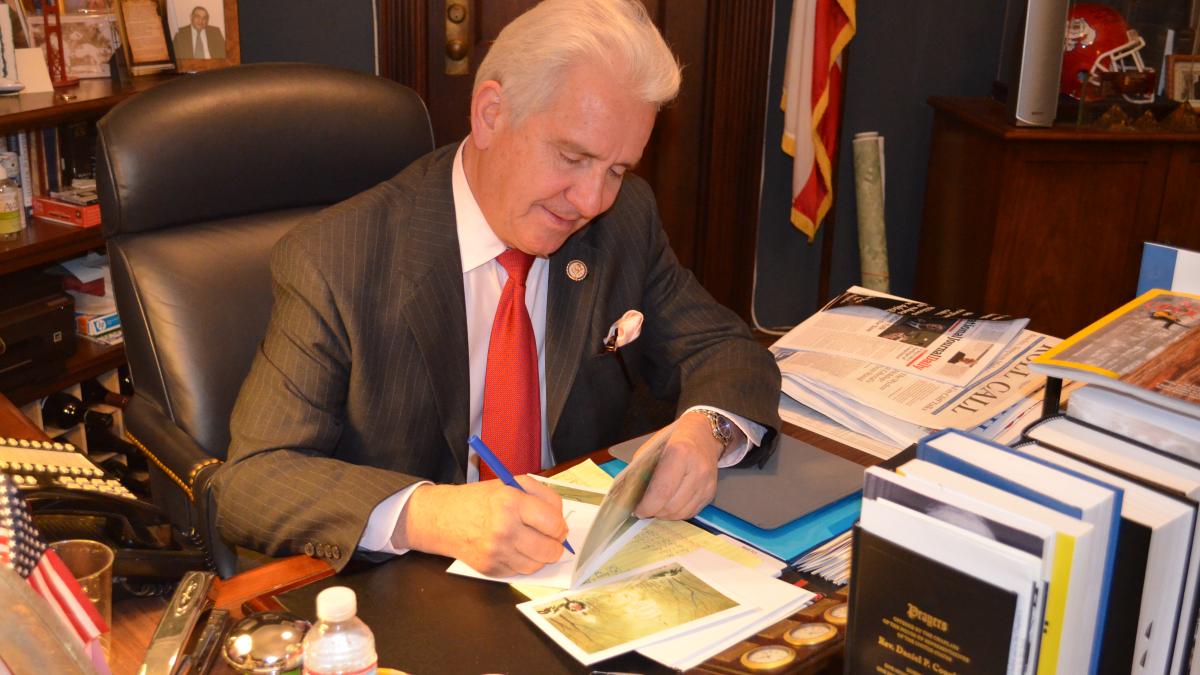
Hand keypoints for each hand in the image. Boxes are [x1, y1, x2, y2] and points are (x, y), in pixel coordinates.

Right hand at [396, 476, 566, 575]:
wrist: (443, 518)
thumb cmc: (481, 499)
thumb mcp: (512, 483)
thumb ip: (543, 496)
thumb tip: (562, 521)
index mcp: (511, 502)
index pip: (554, 524)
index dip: (560, 526)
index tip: (557, 526)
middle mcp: (504, 529)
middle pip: (549, 549)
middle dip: (555, 545)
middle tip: (550, 538)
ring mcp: (496, 552)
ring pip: (537, 565)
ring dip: (539, 556)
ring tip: (530, 542)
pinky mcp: (490, 569)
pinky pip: (520, 572)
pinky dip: (521, 562)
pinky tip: (512, 549)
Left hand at [633, 412, 724, 519]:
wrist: (703, 434)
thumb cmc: (674, 439)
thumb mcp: (652, 447)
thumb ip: (641, 470)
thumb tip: (631, 496)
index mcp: (679, 453)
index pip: (662, 490)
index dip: (647, 506)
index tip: (638, 510)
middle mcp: (697, 469)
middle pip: (672, 506)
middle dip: (655, 512)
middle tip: (645, 509)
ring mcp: (706, 482)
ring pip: (682, 513)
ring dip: (666, 515)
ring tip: (656, 507)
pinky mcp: (711, 492)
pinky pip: (691, 512)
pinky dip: (677, 512)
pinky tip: (670, 504)